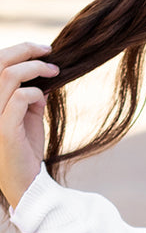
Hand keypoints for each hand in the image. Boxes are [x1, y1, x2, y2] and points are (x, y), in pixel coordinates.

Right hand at [0, 43, 58, 207]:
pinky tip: (43, 101)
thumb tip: (42, 74)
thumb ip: (30, 95)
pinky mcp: (3, 128)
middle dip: (26, 50)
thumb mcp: (28, 116)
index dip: (18, 50)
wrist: (26, 182)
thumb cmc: (26, 149)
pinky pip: (20, 98)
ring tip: (54, 72)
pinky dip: (35, 93)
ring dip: (36, 69)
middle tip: (50, 51)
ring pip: (9, 76)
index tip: (43, 50)